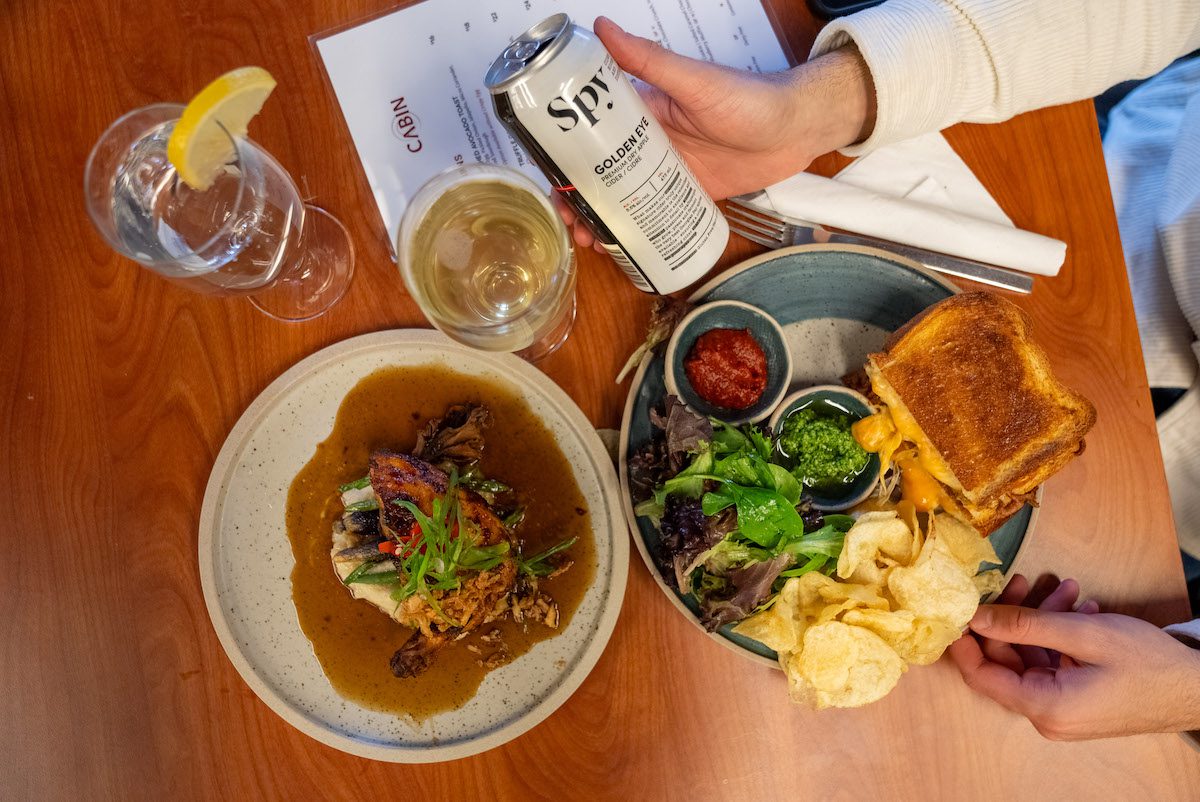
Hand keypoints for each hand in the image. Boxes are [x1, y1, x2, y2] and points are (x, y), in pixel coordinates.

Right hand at [558, 17, 875, 250]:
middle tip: (569, 221)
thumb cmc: (750, 98)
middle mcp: (648, 143)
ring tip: (592, 240)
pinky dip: (634, 231)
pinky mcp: (688, 193)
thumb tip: (602, 26)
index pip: (590, 129)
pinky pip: (653, 215)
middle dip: (578, 197)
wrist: (798, 130)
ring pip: (621, 199)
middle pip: (599, 172)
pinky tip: (621, 247)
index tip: (548, 173)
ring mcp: (666, 171)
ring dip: (602, 219)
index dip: (565, 151)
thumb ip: (649, 59)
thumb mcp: (694, 81)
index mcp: (643, 111)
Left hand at [948, 574, 1199, 739]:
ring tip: (1065, 588)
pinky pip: (1053, 664)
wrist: (1199, 689)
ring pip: (1032, 657)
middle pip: (1007, 661)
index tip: (956, 609)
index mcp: (1044, 706)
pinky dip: (1059, 636)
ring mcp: (1062, 711)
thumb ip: (1024, 625)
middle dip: (1014, 617)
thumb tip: (975, 618)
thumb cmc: (1147, 663)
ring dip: (1042, 620)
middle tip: (1023, 580)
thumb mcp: (1082, 634)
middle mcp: (1048, 716)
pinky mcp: (1076, 701)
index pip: (981, 676)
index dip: (964, 641)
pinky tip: (1078, 608)